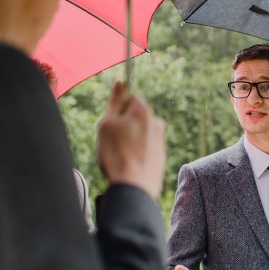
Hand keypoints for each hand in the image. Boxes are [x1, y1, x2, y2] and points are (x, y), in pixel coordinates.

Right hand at [97, 82, 165, 197]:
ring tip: (120, 156)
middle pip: (135, 116)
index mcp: (144, 110)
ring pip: (139, 134)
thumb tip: (120, 82)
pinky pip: (144, 149)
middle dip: (123, 125)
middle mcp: (156, 122)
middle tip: (112, 142)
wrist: (134, 187)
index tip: (110, 124)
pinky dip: (136, 154)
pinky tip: (128, 165)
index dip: (117, 110)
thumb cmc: (116, 154)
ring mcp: (161, 140)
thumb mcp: (108, 123)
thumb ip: (115, 101)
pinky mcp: (161, 157)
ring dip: (129, 140)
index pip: (130, 98)